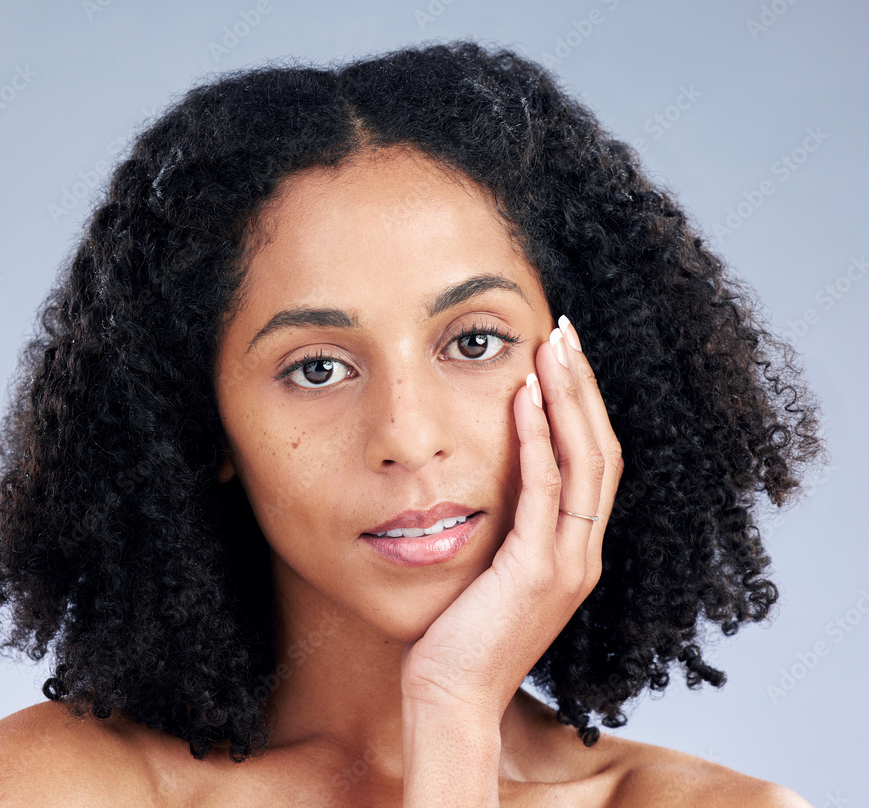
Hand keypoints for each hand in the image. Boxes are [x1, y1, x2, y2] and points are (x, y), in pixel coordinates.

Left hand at [400, 315, 623, 719]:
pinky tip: (526, 397)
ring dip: (570, 398)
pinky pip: (546, 490)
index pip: (595, 463)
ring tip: (552, 345)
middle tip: (566, 332)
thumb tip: (490, 476)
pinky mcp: (538, 570)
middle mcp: (584, 553)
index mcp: (576, 552)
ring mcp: (568, 563)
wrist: (452, 697)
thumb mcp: (491, 571)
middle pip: (602, 450)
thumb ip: (507, 527)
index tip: (564, 358)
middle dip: (585, 386)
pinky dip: (540, 438)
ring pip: (587, 461)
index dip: (585, 407)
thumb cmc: (459, 635)